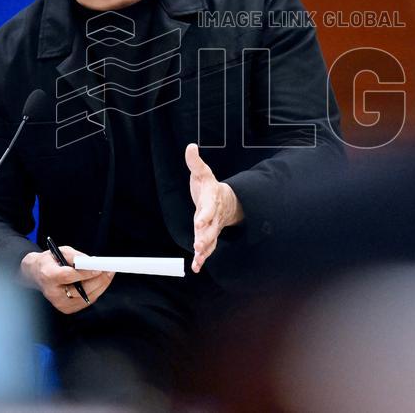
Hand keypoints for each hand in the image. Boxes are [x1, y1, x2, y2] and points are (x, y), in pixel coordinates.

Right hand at [20, 246, 114, 314]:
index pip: (68, 276)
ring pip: (86, 297)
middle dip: (98, 280)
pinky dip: (96, 291)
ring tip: (109, 274)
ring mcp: (59, 303)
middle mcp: (52, 292)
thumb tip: (94, 262)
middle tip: (109, 270)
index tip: (99, 268)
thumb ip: (77, 257)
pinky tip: (102, 282)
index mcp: (48, 275)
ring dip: (100, 286)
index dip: (85, 273)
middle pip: (80, 289)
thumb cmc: (51, 261)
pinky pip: (86, 301)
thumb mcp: (61, 251)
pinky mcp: (66, 309)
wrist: (37, 274)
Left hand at [185, 143, 243, 272]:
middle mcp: (213, 216)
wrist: (225, 200)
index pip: (208, 208)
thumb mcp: (202, 173)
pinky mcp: (208, 236)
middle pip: (210, 228)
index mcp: (211, 200)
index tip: (199, 221)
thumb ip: (195, 162)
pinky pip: (207, 248)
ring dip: (204, 250)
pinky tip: (196, 267)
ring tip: (198, 259)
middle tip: (198, 244)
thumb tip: (190, 146)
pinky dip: (202, 257)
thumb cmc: (209, 186)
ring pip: (210, 240)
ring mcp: (212, 227)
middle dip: (205, 237)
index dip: (204, 215)